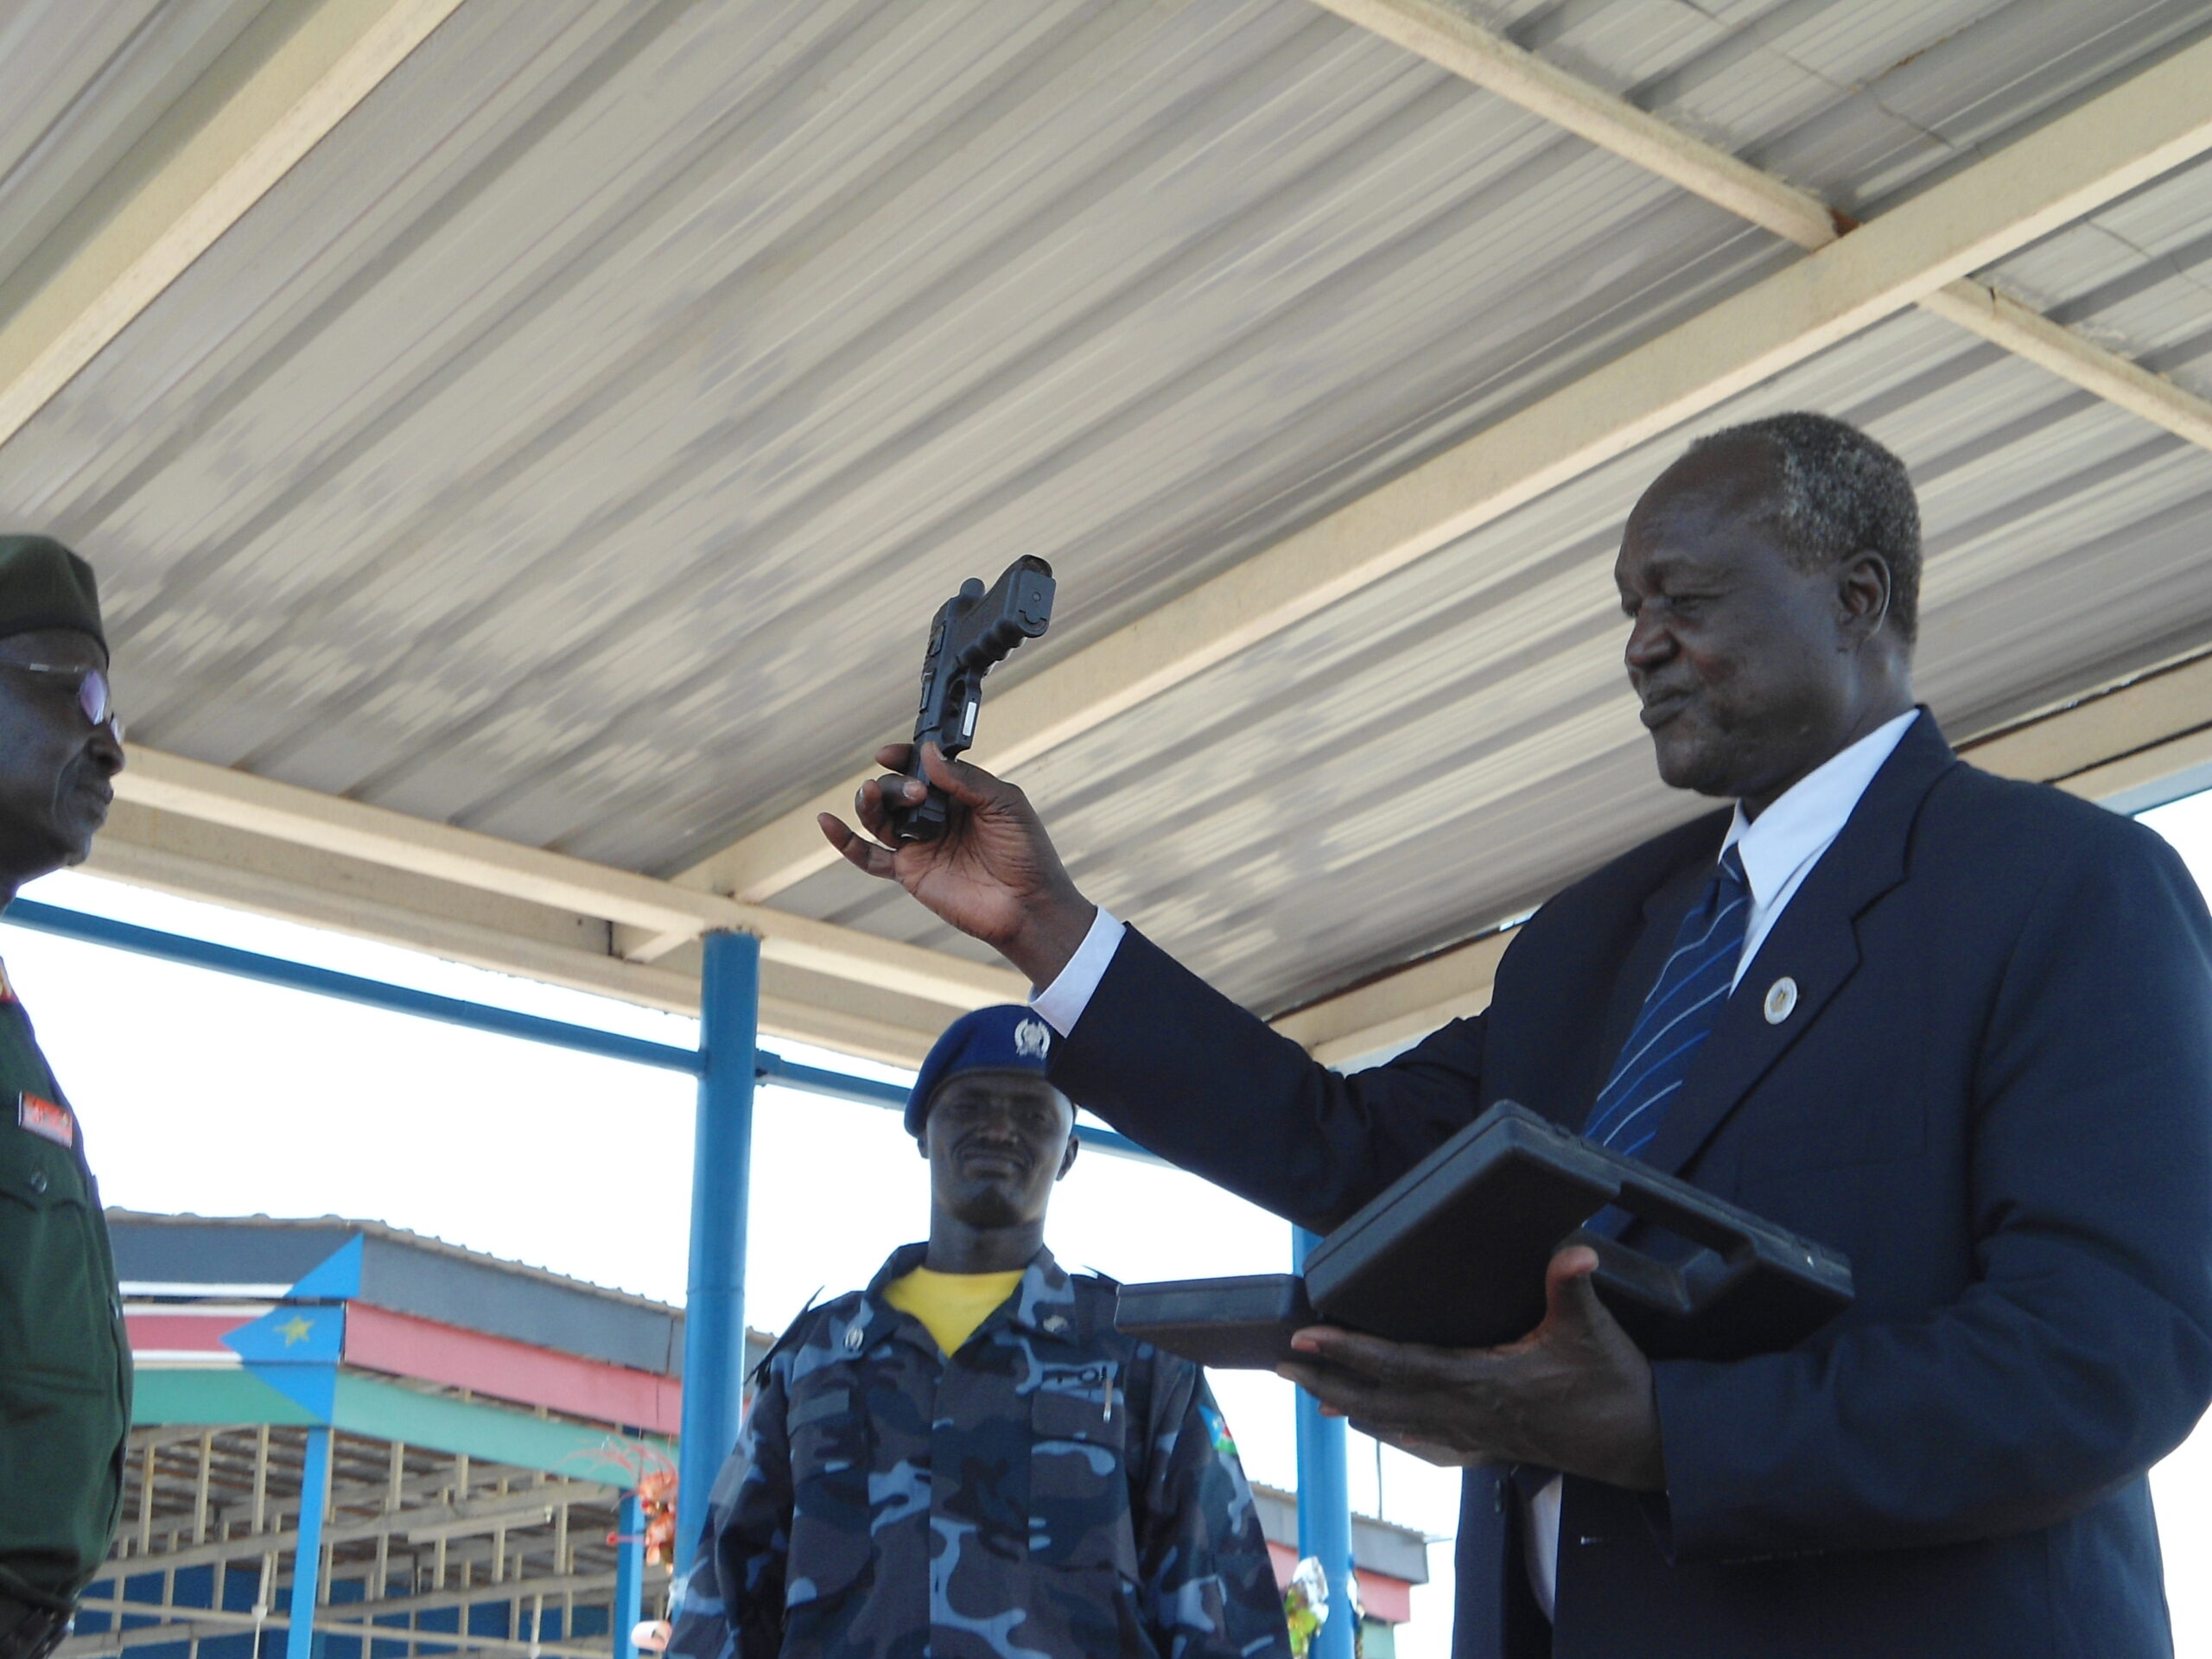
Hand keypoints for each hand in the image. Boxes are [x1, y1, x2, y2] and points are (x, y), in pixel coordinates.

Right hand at [819, 743, 1096, 986]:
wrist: (1027, 906)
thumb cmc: (1026, 854)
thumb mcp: (1005, 804)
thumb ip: (966, 779)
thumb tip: (928, 753)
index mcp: (959, 793)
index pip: (922, 765)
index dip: (903, 756)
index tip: (889, 753)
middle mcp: (936, 815)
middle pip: (896, 788)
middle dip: (897, 783)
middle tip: (918, 793)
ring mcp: (920, 844)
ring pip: (879, 816)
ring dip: (870, 801)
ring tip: (871, 795)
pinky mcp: (909, 871)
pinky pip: (869, 856)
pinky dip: (844, 841)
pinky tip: (827, 822)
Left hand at [1276, 1246, 1665, 1490]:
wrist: (1642, 1446)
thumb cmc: (1615, 1386)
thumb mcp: (1594, 1330)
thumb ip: (1572, 1286)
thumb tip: (1574, 1251)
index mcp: (1483, 1382)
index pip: (1400, 1365)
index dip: (1350, 1351)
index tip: (1307, 1338)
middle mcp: (1469, 1414)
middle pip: (1382, 1400)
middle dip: (1329, 1382)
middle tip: (1283, 1369)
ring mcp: (1477, 1435)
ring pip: (1399, 1424)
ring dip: (1353, 1408)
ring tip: (1313, 1396)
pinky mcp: (1492, 1446)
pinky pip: (1430, 1443)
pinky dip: (1397, 1435)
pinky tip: (1380, 1431)